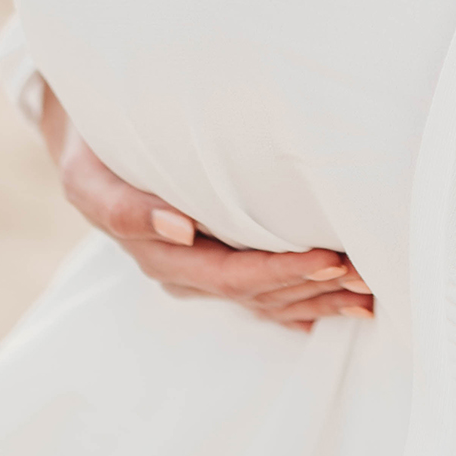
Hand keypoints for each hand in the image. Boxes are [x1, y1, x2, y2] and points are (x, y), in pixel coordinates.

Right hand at [37, 86, 372, 331]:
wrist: (88, 146)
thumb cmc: (93, 153)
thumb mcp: (90, 176)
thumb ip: (126, 207)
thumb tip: (180, 229)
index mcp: (158, 255)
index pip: (231, 275)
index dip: (282, 271)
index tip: (328, 260)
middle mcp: (184, 271)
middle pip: (258, 293)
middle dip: (312, 288)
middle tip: (365, 276)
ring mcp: (201, 272)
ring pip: (266, 299)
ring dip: (317, 299)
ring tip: (367, 294)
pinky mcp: (215, 262)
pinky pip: (264, 294)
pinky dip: (305, 302)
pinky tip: (344, 308)